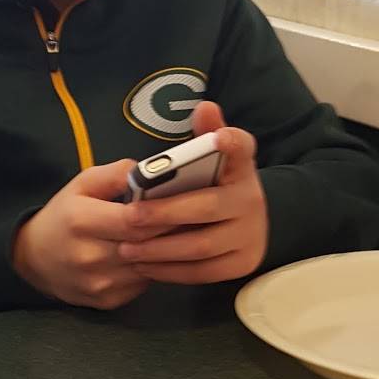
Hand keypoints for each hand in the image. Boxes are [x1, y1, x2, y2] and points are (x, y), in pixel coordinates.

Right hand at [13, 159, 171, 309]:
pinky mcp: (108, 301)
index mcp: (81, 221)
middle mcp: (89, 256)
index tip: (183, 203)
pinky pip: (143, 284)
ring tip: (177, 235)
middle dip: (172, 231)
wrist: (33, 260)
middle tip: (191, 217)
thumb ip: (116, 174)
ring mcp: (99, 283)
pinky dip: (152, 269)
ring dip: (166, 252)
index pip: (134, 220)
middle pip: (147, 245)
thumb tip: (150, 172)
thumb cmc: (63, 216)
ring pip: (150, 267)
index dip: (162, 212)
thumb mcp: (82, 184)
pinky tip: (153, 256)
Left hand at [117, 101, 267, 284]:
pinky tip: (145, 266)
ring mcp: (251, 234)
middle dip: (164, 214)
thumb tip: (204, 106)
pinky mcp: (243, 263)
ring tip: (127, 248)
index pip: (242, 148)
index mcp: (241, 167)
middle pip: (207, 207)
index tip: (219, 138)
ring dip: (160, 249)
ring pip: (201, 246)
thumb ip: (203, 136)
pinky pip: (203, 272)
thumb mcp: (209, 160)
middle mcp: (252, 199)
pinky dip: (171, 271)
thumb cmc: (212, 186)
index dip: (231, 143)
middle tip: (128, 218)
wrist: (245, 226)